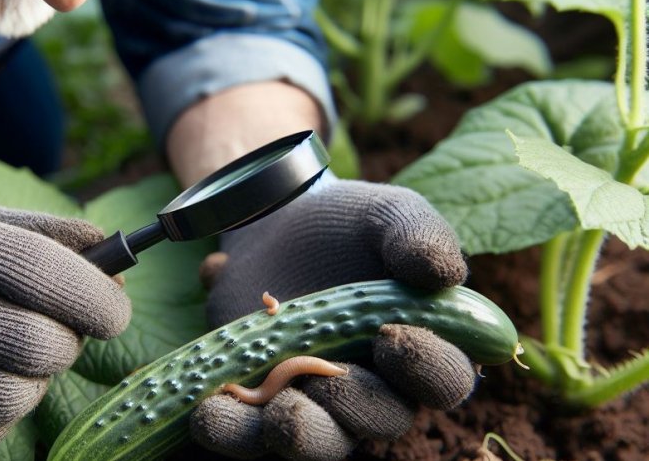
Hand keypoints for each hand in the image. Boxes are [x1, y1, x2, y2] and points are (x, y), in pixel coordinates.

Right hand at [0, 193, 130, 459]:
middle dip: (66, 345)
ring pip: (9, 401)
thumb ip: (42, 233)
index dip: (96, 298)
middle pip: (34, 345)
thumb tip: (117, 260)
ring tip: (13, 361)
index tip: (115, 314)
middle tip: (56, 335)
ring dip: (33, 386)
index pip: (40, 270)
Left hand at [191, 172, 474, 459]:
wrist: (280, 220)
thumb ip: (419, 236)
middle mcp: (378, 386)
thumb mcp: (390, 215)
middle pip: (381, 420)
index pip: (444, 377)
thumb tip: (442, 273)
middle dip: (356, 408)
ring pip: (318, 439)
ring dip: (297, 435)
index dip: (426, 367)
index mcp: (425, 346)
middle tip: (327, 380)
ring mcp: (318, 400)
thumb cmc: (351, 224)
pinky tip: (210, 409)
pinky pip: (251, 430)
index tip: (391, 335)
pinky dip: (232, 427)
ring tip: (276, 413)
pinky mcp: (264, 400)